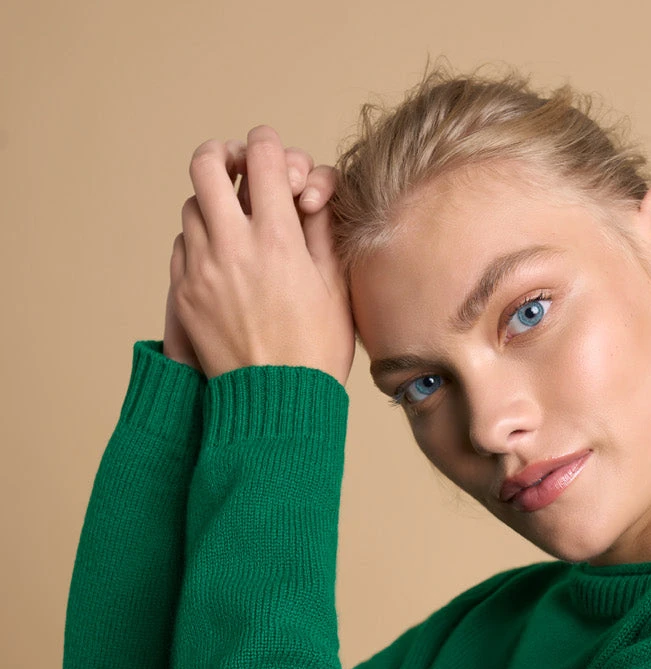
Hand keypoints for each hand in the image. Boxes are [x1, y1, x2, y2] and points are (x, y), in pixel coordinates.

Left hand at [169, 124, 354, 383]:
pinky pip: (182, 246)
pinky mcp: (184, 294)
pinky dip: (200, 241)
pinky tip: (221, 259)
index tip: (275, 160)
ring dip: (212, 202)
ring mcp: (201, 269)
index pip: (262, 155)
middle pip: (208, 163)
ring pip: (191, 205)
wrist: (277, 406)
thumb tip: (309, 192)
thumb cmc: (317, 352)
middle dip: (225, 156)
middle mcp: (232, 246)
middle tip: (239, 168)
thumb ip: (320, 231)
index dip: (271, 147)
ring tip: (234, 222)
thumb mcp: (335, 286)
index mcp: (277, 238)